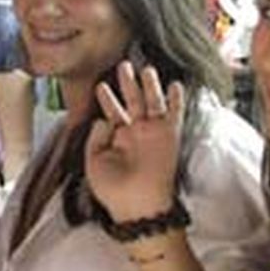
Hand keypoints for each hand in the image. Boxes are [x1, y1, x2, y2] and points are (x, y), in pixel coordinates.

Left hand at [85, 61, 183, 222]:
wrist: (137, 205)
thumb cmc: (113, 190)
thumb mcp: (94, 161)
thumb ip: (96, 138)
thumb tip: (102, 119)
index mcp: (117, 138)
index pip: (112, 112)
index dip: (106, 98)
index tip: (100, 84)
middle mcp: (136, 133)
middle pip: (132, 101)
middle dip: (128, 83)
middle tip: (123, 64)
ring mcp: (152, 133)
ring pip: (151, 102)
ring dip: (149, 85)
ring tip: (146, 68)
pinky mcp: (168, 136)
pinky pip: (174, 114)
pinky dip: (175, 100)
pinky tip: (175, 85)